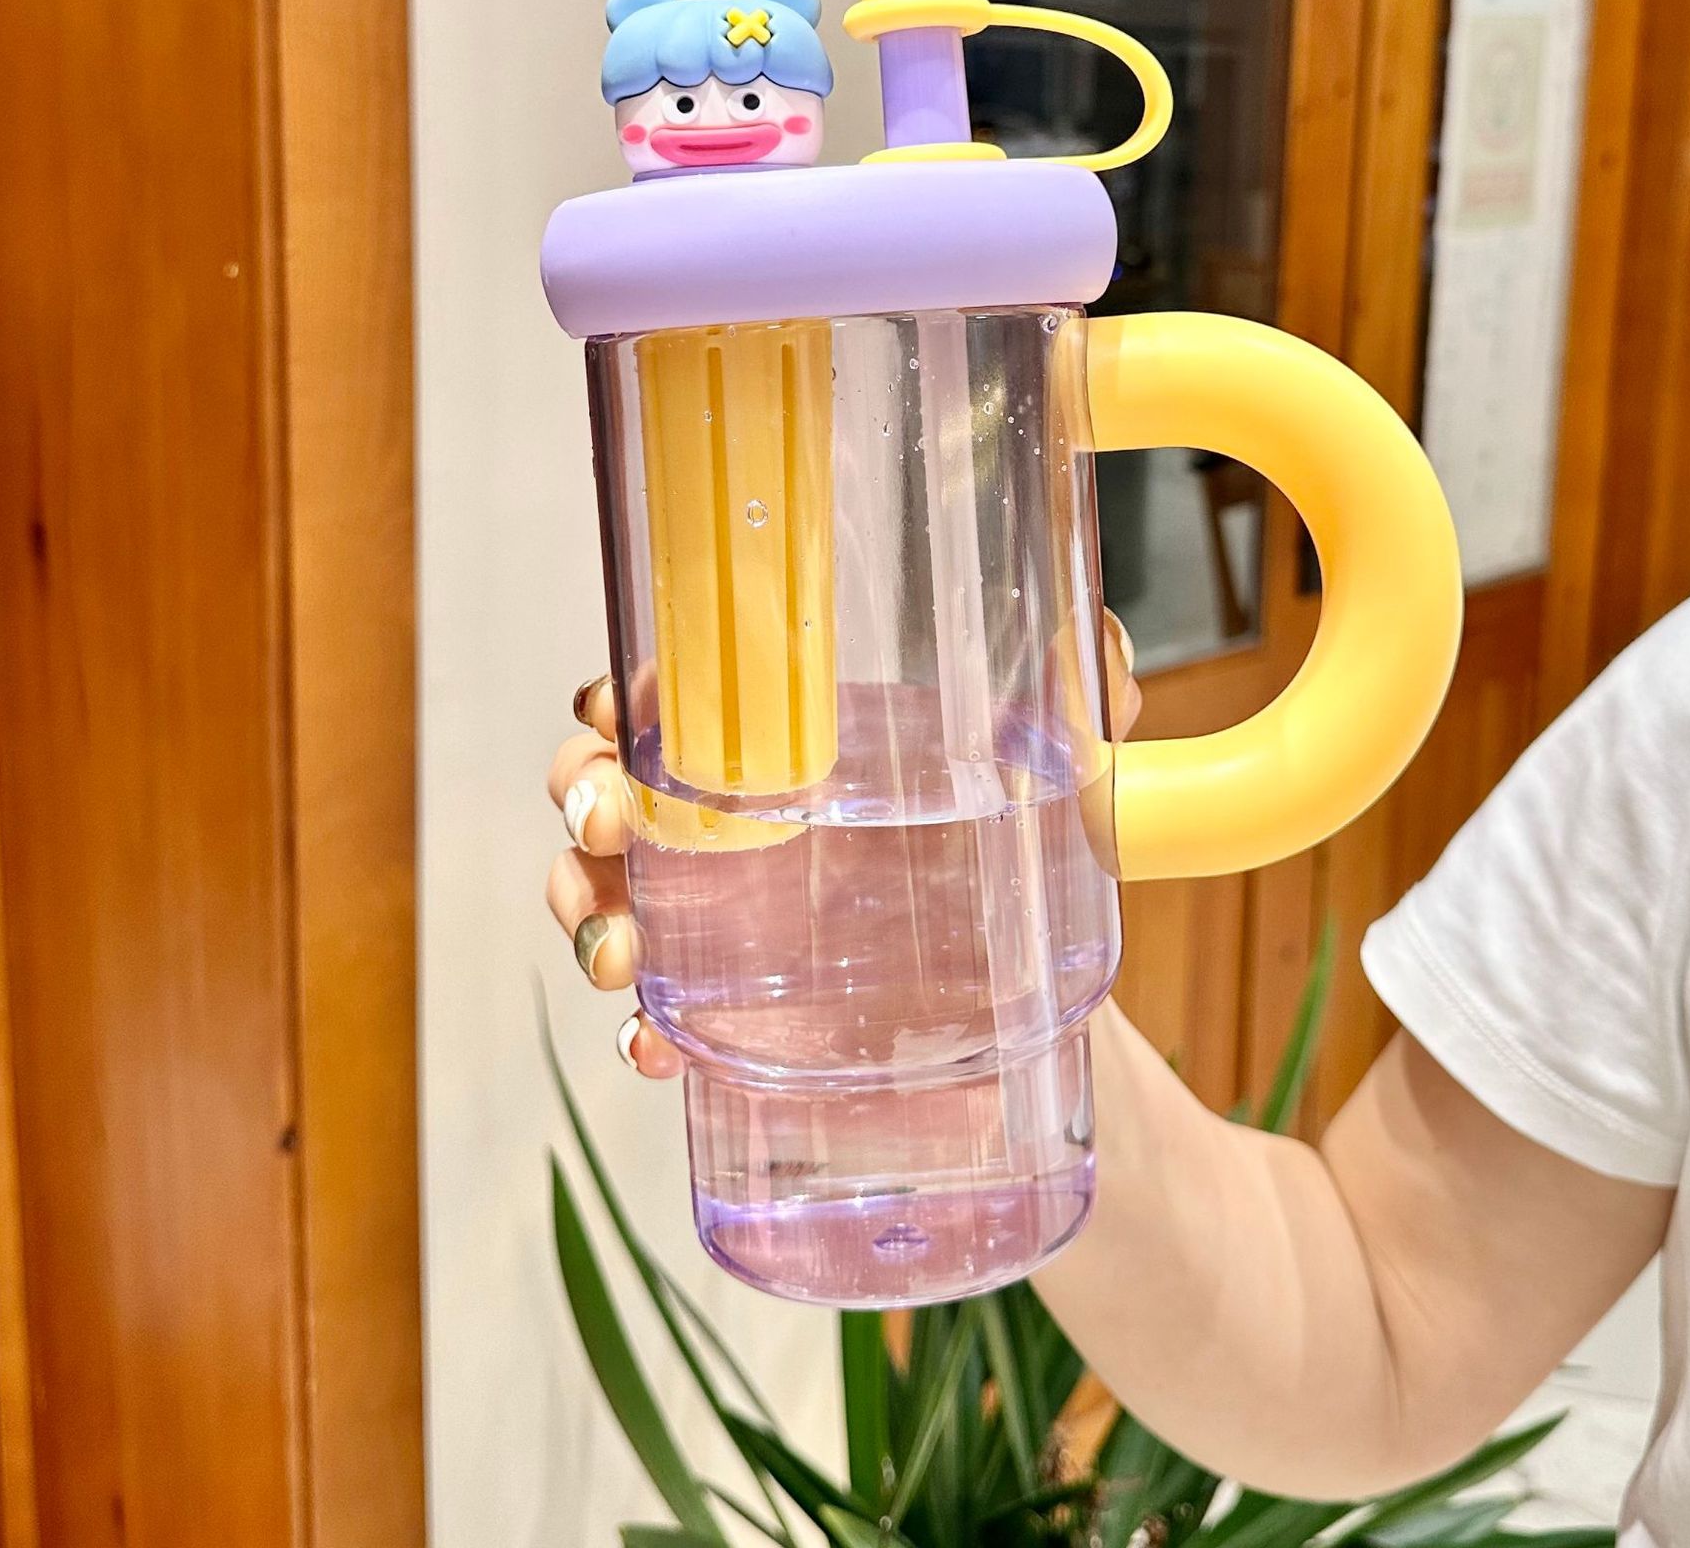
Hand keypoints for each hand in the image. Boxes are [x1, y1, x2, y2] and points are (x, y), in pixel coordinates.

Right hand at [547, 612, 1142, 1078]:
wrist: (1057, 1039)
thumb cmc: (1036, 884)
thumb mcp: (1070, 794)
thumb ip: (1088, 710)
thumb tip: (1108, 640)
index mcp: (798, 755)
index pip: (678, 702)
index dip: (619, 696)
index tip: (613, 709)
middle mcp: (742, 833)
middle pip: (610, 790)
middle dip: (581, 798)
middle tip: (609, 827)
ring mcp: (725, 931)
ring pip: (605, 901)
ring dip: (586, 918)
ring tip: (621, 960)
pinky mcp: (734, 1026)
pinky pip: (653, 1020)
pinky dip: (637, 1032)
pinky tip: (654, 1048)